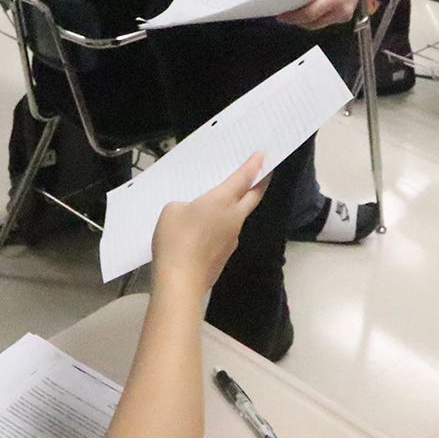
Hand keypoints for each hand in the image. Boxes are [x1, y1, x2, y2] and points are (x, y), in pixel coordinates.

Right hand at [152, 155, 266, 299]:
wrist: (181, 281)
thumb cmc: (176, 239)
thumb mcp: (172, 210)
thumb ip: (185, 205)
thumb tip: (194, 213)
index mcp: (222, 201)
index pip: (243, 178)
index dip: (254, 165)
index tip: (263, 156)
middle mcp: (234, 218)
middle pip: (254, 197)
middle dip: (261, 183)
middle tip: (266, 172)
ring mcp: (232, 239)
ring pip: (239, 217)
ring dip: (237, 207)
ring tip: (223, 202)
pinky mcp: (224, 256)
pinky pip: (226, 234)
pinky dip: (221, 227)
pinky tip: (205, 231)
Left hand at [278, 0, 362, 29]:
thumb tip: (296, 1)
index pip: (309, 14)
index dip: (294, 17)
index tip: (282, 16)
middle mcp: (341, 12)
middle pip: (313, 23)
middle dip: (298, 21)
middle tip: (285, 15)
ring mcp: (344, 16)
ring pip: (319, 25)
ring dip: (306, 21)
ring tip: (294, 13)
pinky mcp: (345, 16)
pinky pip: (326, 21)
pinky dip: (315, 18)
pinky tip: (307, 12)